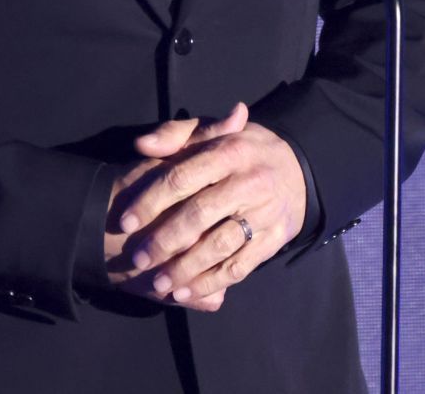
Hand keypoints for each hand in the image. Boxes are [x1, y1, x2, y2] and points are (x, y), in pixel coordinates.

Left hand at [112, 107, 306, 311]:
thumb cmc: (241, 149)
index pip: (183, 177)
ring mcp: (264, 213)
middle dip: (165, 240)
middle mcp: (249, 182)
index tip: (126, 221)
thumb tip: (141, 145)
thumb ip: (174, 134)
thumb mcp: (212, 131)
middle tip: (138, 258)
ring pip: (219, 245)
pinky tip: (186, 293)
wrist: (298, 168)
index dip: (152, 200)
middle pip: (200, 214)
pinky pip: (241, 266)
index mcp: (229, 151)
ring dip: (186, 268)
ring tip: (158, 283)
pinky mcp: (274, 240)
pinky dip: (212, 283)